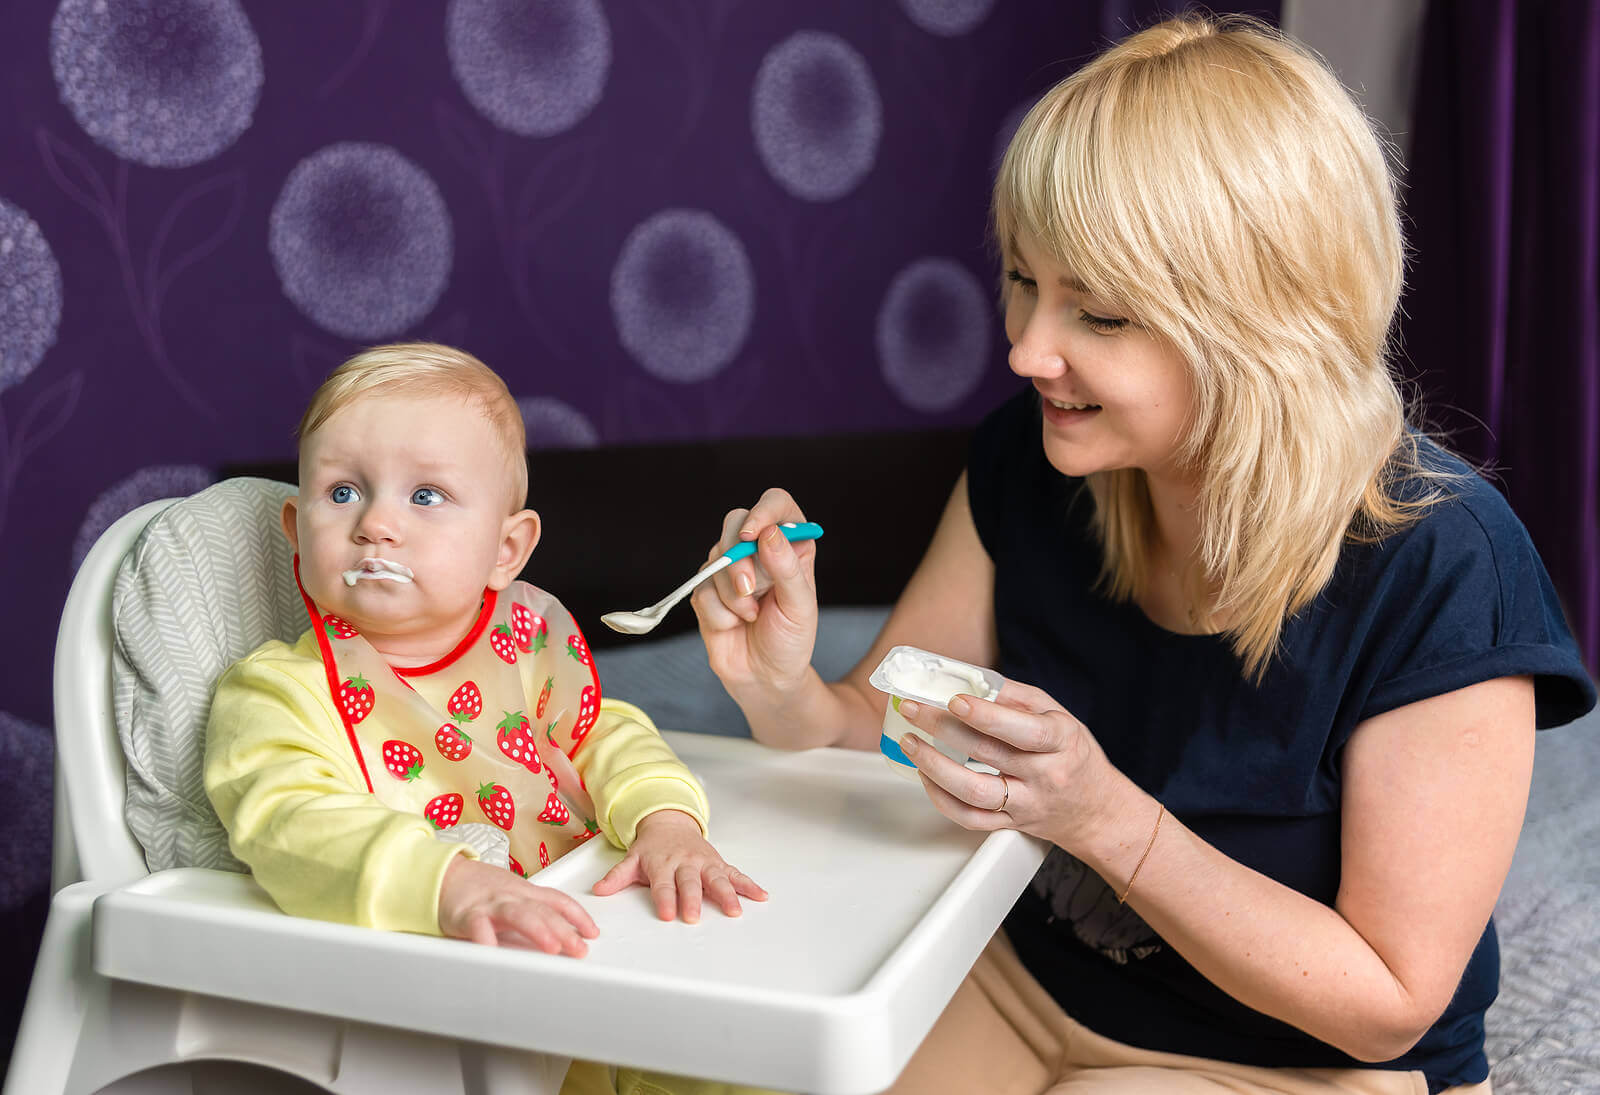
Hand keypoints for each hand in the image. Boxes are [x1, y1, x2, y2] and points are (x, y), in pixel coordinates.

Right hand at [438, 855, 598, 955]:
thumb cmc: (480, 888)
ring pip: (518, 915)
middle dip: (565, 930)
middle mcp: (512, 896)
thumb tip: (562, 929)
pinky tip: (495, 953)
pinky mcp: (466, 914)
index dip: (578, 915)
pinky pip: (478, 926)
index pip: (558, 901)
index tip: (593, 932)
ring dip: (537, 930)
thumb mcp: (513, 894)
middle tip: (580, 949)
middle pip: (544, 911)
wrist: (444, 874)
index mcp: (525, 892)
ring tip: (552, 947)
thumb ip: (534, 909)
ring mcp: (490, 904)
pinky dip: (487, 940)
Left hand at [591, 809, 767, 922]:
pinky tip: (760, 895)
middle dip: (692, 899)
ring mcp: (704, 863)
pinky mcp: (718, 863)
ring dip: (727, 894)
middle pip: (690, 883)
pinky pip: (735, 874)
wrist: (669, 821)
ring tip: (734, 910)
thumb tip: (598, 890)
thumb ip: (617, 876)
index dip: (665, 899)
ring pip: (716, 878)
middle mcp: (685, 863)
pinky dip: (748, 884)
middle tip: (694, 916)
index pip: (663, 885)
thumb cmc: (651, 847)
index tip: (667, 914)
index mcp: (663, 864)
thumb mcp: (631, 859)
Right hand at [689, 488, 819, 701]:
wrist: (765, 677)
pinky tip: (734, 624)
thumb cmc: (791, 640)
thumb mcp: (800, 607)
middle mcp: (758, 549)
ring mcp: (729, 567)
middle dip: (738, 560)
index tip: (753, 534)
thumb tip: (768, 533)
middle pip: (735, 523)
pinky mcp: (706, 589)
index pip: (777, 504)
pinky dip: (719, 613)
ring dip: (733, 596)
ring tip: (751, 616)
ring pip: (716, 559)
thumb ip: (787, 569)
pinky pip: (701, 589)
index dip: (763, 510)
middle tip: (751, 592)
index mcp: (790, 544)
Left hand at [893, 678, 1127, 852]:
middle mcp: (1045, 775)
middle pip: (988, 754)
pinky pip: (969, 818)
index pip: (1023, 730)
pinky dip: (941, 797)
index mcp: (1062, 741)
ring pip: (974, 792)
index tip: (956, 700)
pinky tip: (925, 775)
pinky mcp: (1010, 824)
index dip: (987, 716)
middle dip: (943, 728)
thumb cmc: (1074, 755)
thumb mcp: (1059, 716)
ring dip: (934, 766)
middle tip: (914, 708)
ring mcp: (1026, 804)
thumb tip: (971, 680)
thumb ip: (1017, 698)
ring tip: (911, 742)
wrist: (1096, 810)